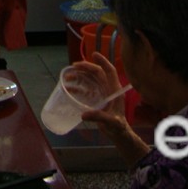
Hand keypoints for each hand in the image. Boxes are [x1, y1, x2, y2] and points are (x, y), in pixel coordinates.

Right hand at [71, 53, 148, 167]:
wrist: (118, 134)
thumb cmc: (119, 128)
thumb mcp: (111, 122)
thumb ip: (99, 117)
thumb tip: (83, 115)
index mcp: (115, 90)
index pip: (110, 72)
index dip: (103, 62)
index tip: (94, 54)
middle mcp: (108, 89)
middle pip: (97, 73)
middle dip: (86, 67)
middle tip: (74, 66)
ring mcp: (102, 93)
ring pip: (91, 79)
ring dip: (80, 75)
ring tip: (68, 76)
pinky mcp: (97, 98)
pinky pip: (87, 88)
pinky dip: (78, 86)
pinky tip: (69, 87)